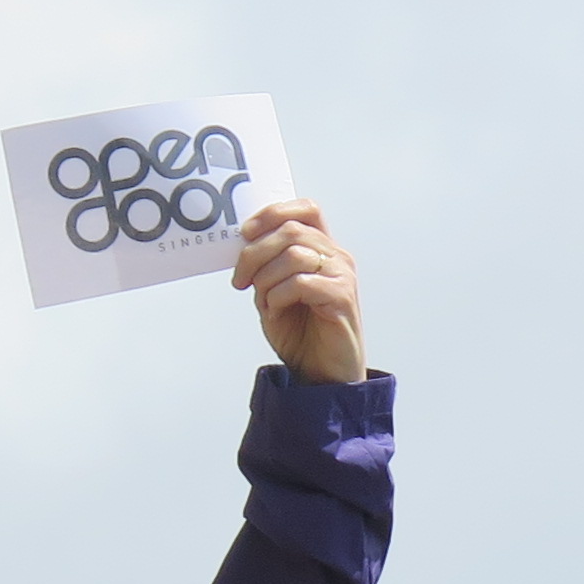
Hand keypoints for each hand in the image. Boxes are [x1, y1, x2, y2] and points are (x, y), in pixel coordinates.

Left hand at [233, 201, 366, 384]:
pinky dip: (278, 296)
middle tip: (240, 279)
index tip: (246, 232)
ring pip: (294, 255)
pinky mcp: (343, 298)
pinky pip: (301, 283)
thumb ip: (265, 267)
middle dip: (255, 253)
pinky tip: (276, 312)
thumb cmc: (301, 334)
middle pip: (291, 230)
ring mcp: (342, 276)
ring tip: (264, 302)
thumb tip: (242, 246)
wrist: (322, 375)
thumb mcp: (274, 292)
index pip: (306, 209)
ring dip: (266, 279)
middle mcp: (337, 257)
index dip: (274, 213)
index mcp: (322, 249)